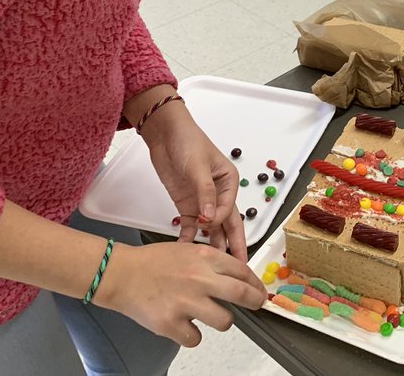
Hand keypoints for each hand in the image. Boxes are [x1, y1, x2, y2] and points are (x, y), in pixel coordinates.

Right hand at [96, 238, 266, 346]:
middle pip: (242, 294)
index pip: (242, 271)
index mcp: (204, 257)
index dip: (255, 283)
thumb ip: (211, 262)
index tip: (259, 290)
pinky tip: (184, 324)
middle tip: (257, 305)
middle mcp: (199, 279)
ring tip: (211, 316)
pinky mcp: (171, 324)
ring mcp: (186, 302)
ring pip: (224, 321)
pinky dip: (192, 335)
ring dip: (223, 321)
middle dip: (255, 302)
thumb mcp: (187, 250)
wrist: (122, 274)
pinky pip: (196, 338)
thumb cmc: (153, 262)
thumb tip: (237, 277)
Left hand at [141, 106, 248, 259]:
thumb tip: (210, 216)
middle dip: (233, 247)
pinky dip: (188, 240)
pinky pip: (190, 228)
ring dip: (211, 247)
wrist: (165, 134)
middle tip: (238, 268)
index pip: (228, 208)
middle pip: (227, 225)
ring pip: (210, 230)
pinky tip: (186, 253)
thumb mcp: (198, 165)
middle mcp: (219, 195)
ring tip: (212, 268)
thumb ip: (205, 192)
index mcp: (229, 182)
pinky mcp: (186, 206)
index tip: (207, 223)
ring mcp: (202, 202)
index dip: (219, 219)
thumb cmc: (188, 141)